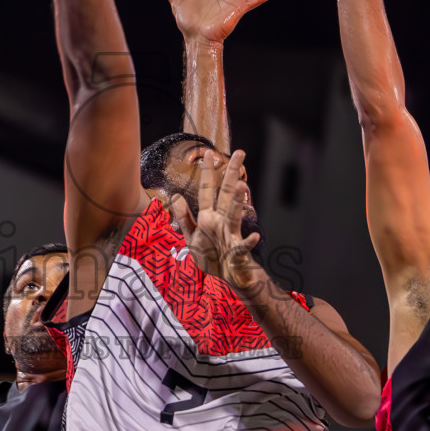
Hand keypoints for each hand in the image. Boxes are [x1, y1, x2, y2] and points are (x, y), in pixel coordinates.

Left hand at [168, 149, 261, 291]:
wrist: (228, 278)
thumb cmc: (212, 256)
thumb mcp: (191, 237)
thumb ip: (184, 217)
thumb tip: (176, 195)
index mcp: (209, 217)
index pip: (208, 191)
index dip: (208, 173)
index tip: (209, 154)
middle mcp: (221, 222)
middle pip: (226, 194)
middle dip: (232, 174)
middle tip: (240, 153)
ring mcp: (231, 235)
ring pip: (234, 215)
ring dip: (236, 202)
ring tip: (241, 185)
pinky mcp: (238, 252)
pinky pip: (243, 246)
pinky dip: (248, 242)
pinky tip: (253, 236)